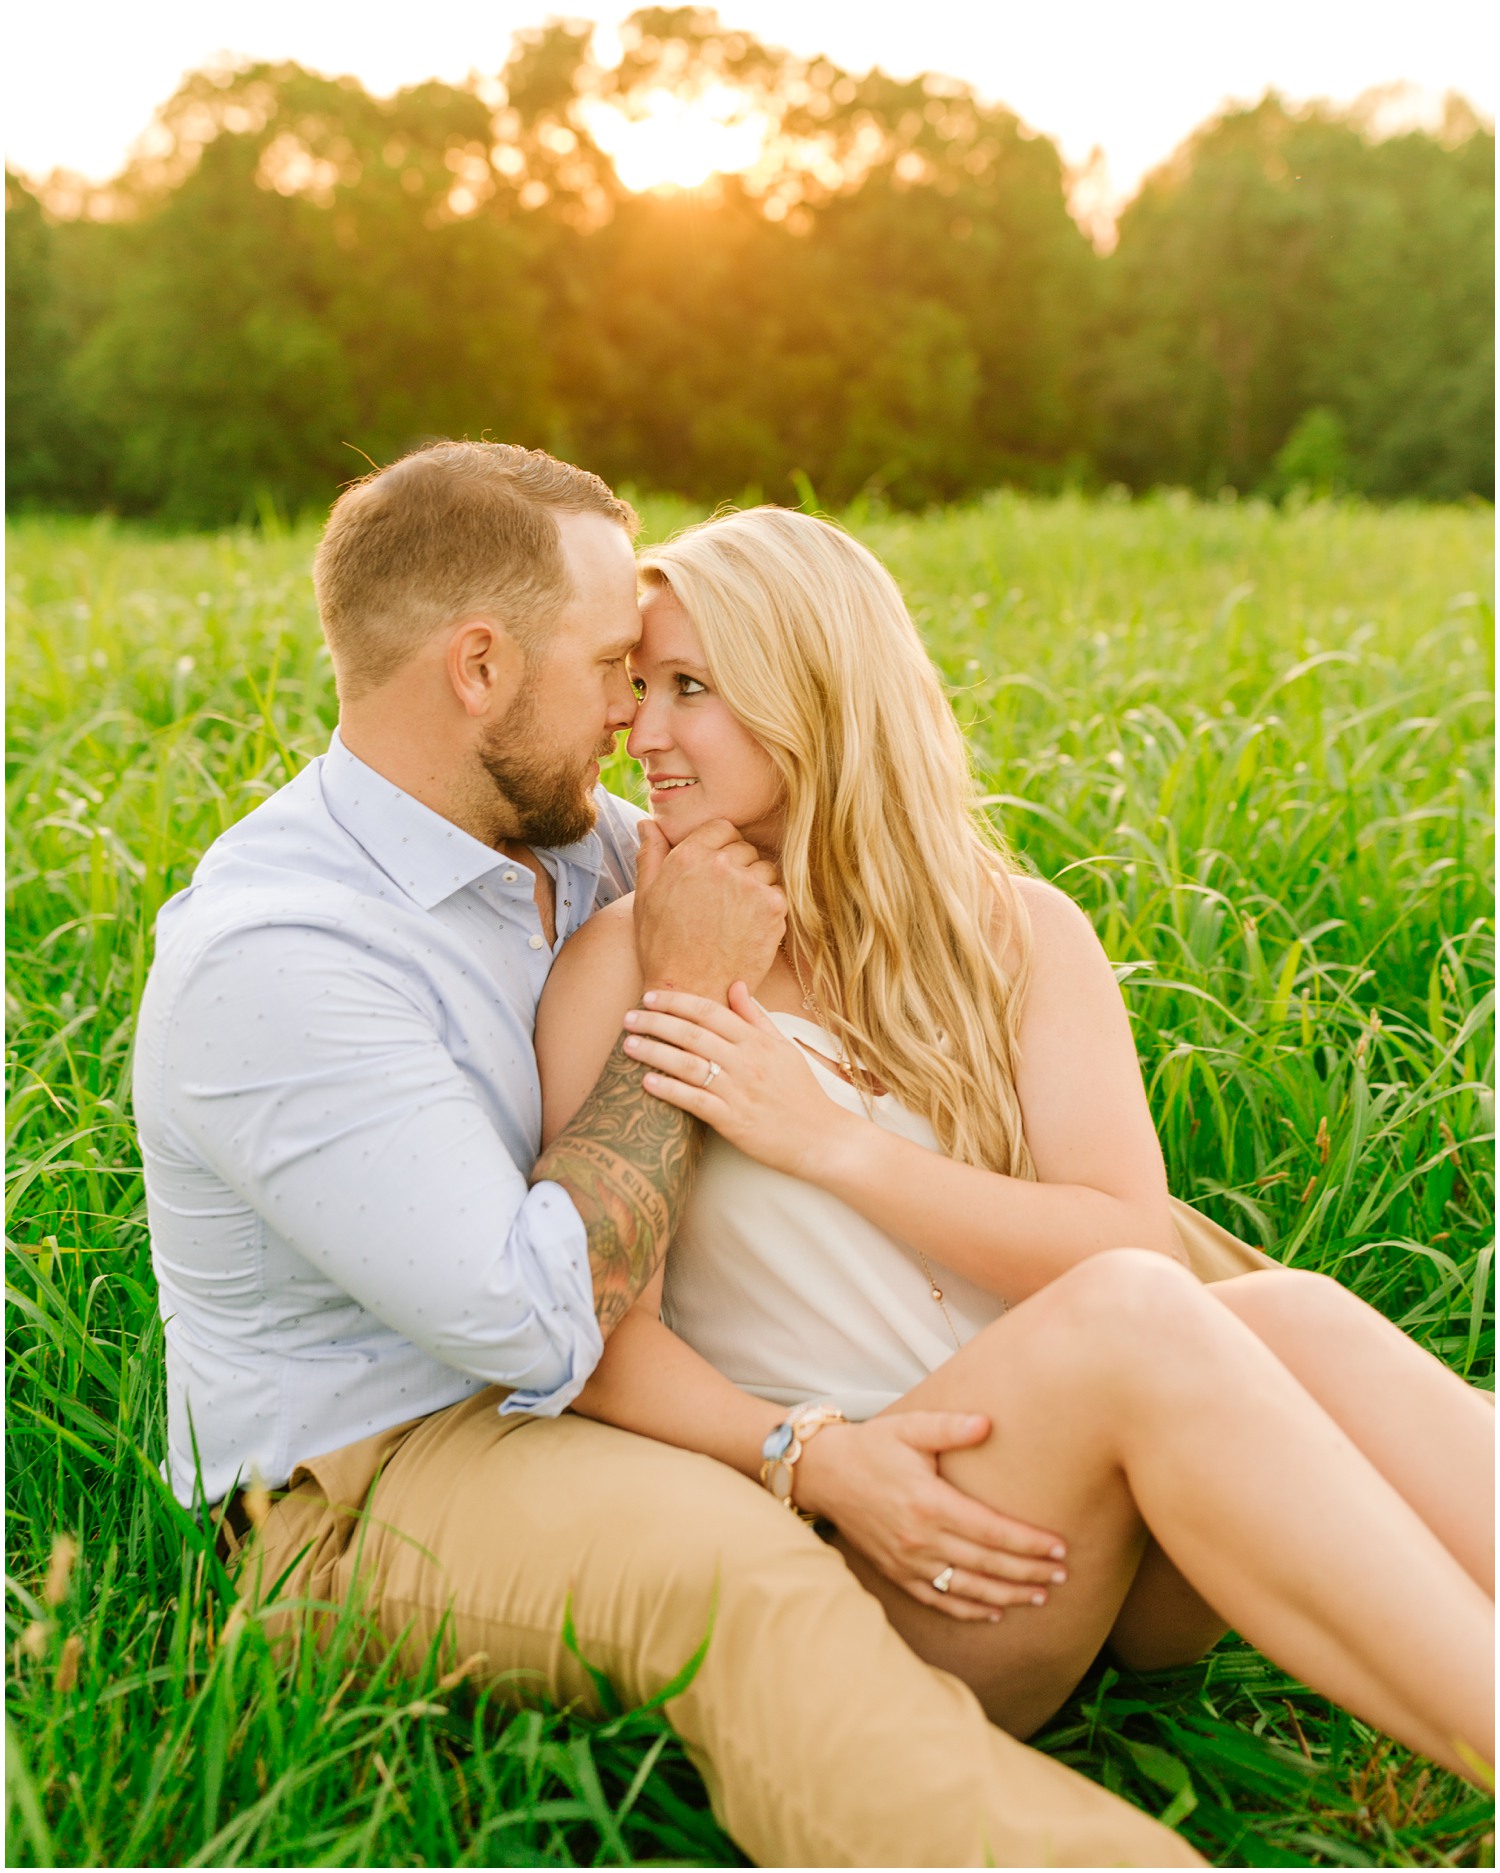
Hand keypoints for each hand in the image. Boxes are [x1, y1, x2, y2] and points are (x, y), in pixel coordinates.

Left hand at [622, 982, 855, 1180]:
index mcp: (757, 1042)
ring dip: (654, 1053)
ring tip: (629, 1045)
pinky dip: (669, 1091)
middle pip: (693, 1034)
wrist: (821, 1138)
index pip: (710, 1012)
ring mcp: (739, 1092)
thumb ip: (757, 1017)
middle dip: (656, 1023)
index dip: (677, 1002)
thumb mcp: (784, 1047)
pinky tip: (647, 1083)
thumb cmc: (801, 1093)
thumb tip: (736, 985)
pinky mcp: (733, 1122)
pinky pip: (695, 1101)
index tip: (650, 997)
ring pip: (688, 1064)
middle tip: (629, 1018)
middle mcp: (746, 1062)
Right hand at [633, 821, 784, 1001]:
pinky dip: (769, 907)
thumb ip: (651, 854)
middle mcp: (722, 865)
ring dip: (757, 885)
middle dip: (739, 867)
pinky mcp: (773, 908)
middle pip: (745, 848)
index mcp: (689, 855)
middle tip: (725, 899)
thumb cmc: (662, 946)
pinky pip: (779, 893)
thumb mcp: (646, 896)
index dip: (721, 846)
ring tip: (737, 913)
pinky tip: (749, 927)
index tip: (717, 870)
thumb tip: (648, 823)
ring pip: (765, 868)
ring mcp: (750, 885)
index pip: (722, 828)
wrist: (689, 990)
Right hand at [794, 1415, 1067, 1620]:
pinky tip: (995, 1611)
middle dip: (1030, 1571)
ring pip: (968, 1588)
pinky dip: (969, 1610)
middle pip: (988, 1564)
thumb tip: (988, 1423)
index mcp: (929, 1502)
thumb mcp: (910, 1428)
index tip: (1061, 1548)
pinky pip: (938, 1599)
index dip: (1029, 1543)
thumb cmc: (873, 1445)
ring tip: (1042, 1596)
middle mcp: (920, 1538)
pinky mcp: (896, 1573)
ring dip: (1008, 1595)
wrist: (825, 1474)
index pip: (992, 1530)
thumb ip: (950, 1427)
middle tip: (1064, 1575)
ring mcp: (907, 1561)